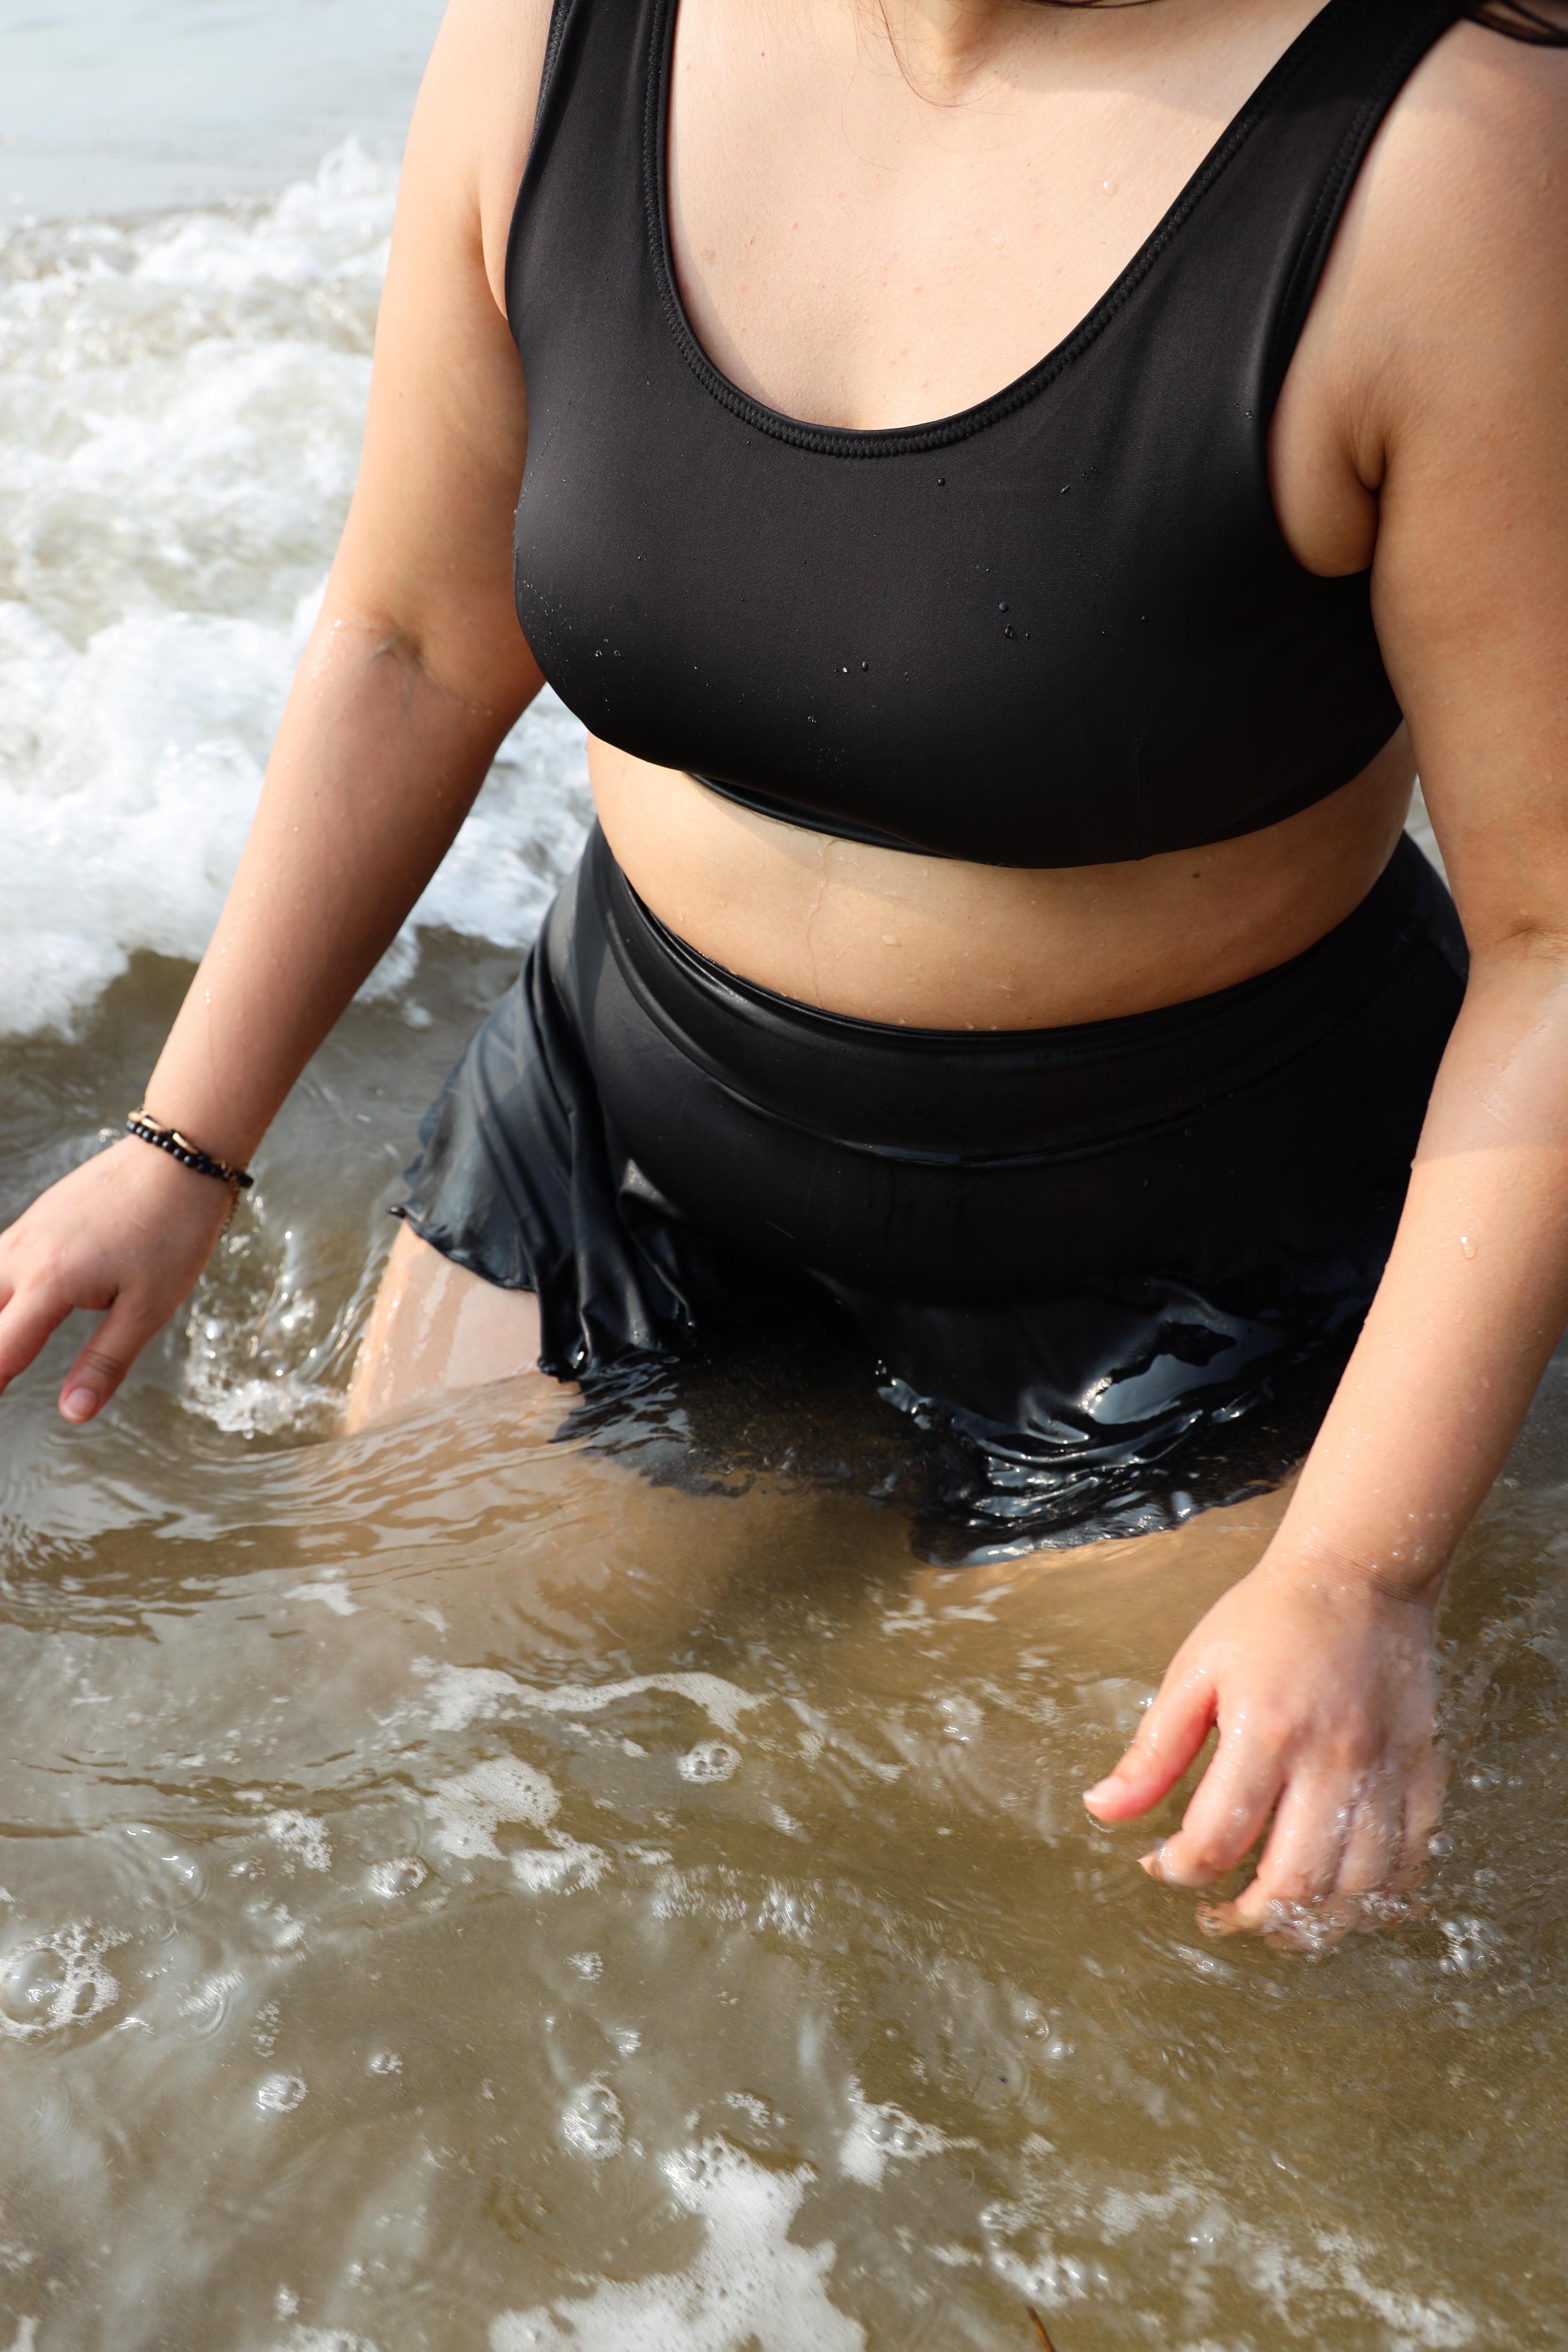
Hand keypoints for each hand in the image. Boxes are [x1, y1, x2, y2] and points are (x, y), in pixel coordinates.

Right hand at [0, 1137, 235, 1422]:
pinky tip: (7, 1302)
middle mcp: (24, 1255)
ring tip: (4, 1347)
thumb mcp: (149, 1308)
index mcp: (49, 1283)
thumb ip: (106, 1362)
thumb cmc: (172, 1232)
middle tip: (2, 1380)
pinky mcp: (37, 1218)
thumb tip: (75, 1412)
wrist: (179, 1158)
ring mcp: (26, 1232)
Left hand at [1082, 1551, 1445, 1936]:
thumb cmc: (1267, 1619)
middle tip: (1221, 1912)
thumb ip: (1153, 1749)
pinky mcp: (1421, 1770)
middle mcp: (1331, 1760)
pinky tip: (1340, 1893)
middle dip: (1249, 1916)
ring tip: (1277, 1915)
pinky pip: (1411, 1858)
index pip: (1218, 1839)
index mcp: (1265, 1731)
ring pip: (1358, 1886)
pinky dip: (1377, 1893)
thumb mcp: (1194, 1671)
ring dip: (1314, 1919)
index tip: (1161, 1863)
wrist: (1358, 1575)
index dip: (1179, 1869)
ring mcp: (1384, 1769)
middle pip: (1295, 1881)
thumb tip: (1103, 1809)